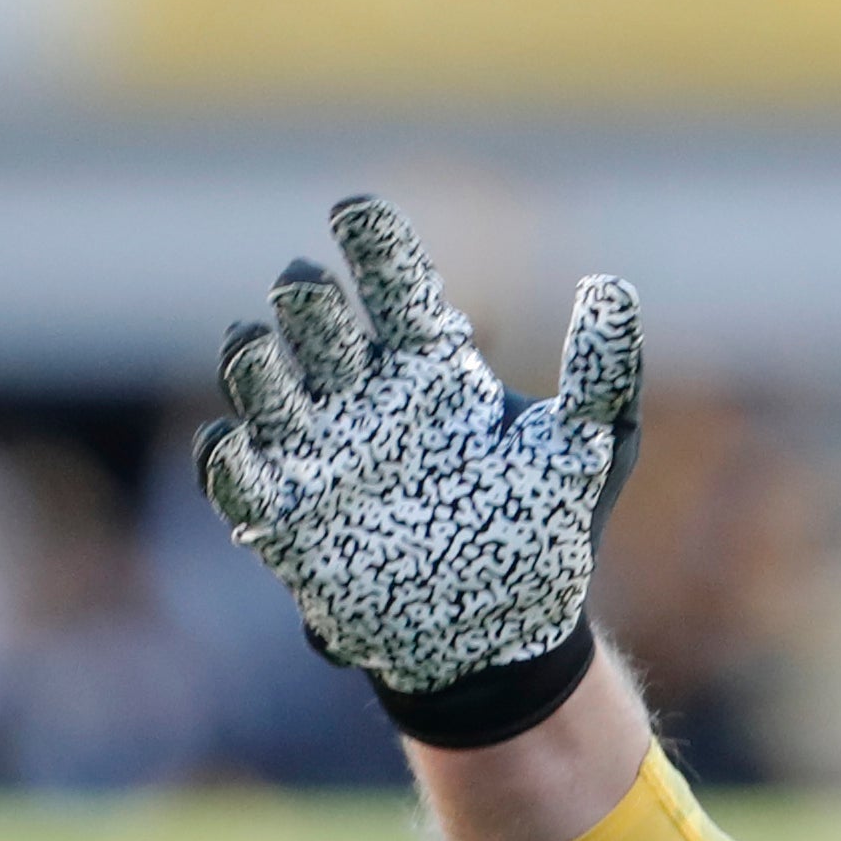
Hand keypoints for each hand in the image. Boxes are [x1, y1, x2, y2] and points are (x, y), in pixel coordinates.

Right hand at [196, 197, 641, 746]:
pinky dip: (225, 455)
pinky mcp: (287, 515)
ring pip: (261, 384)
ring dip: (250, 360)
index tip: (353, 207)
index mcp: (431, 369)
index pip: (393, 286)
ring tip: (256, 345)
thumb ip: (604, 372)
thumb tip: (614, 287)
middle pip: (315, 325)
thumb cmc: (546, 533)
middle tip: (310, 288)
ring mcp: (320, 453)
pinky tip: (236, 442)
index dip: (372, 244)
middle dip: (306, 301)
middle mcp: (365, 398)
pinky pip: (235, 474)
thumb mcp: (590, 449)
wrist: (506, 633)